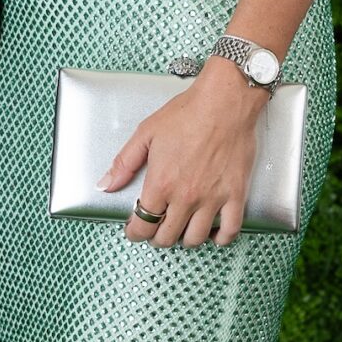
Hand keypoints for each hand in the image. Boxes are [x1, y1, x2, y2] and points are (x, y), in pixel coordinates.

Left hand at [99, 64, 266, 247]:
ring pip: (195, 238)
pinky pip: (230, 230)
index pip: (142, 224)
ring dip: (184, 240)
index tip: (135, 230)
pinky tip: (213, 234)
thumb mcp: (146, 134)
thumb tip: (106, 184)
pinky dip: (221, 238)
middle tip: (156, 229)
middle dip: (157, 237)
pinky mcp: (235, 195)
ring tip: (181, 230)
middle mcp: (186, 197)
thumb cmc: (187, 113)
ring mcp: (212, 198)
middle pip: (167, 236)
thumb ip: (124, 163)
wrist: (225, 102)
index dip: (135, 232)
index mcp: (161, 183)